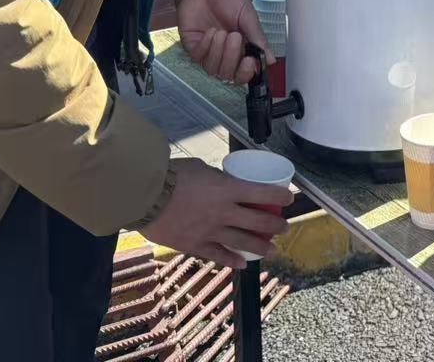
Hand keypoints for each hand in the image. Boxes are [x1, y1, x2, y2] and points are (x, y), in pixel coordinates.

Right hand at [139, 160, 291, 268]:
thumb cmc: (171, 175)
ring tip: (272, 251)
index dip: (279, 196)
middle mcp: (223, 212)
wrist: (144, 196)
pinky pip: (218, 255)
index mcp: (227, 189)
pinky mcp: (195, 245)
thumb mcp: (200, 168)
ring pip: (242, 243)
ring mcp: (210, 231)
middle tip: (284, 228)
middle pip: (257, 222)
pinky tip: (242, 264)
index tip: (289, 198)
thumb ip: (214, 177)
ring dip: (260, 248)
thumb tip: (221, 182)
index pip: (262, 193)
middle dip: (275, 226)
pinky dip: (231, 260)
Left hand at [177, 0, 270, 83]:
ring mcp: (207, 51)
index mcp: (241, 48)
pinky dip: (205, 46)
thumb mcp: (248, 17)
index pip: (242, 73)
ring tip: (221, 32)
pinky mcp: (192, 45)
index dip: (245, 73)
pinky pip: (198, 57)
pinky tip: (210, 31)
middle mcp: (224, 53)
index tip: (248, 61)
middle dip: (231, 56)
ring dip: (218, 51)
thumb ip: (257, 39)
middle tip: (234, 36)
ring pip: (211, 68)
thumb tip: (270, 60)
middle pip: (226, 74)